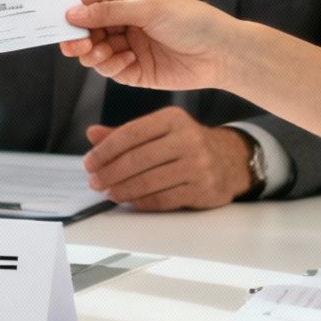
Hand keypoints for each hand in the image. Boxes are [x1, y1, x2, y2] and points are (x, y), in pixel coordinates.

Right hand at [60, 0, 236, 91]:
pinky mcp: (134, 70)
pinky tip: (125, 61)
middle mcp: (124, 20)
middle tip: (71, 45)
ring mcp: (128, 45)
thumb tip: (71, 14)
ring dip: (93, 53)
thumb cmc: (190, 20)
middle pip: (87, 29)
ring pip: (94, 51)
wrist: (220, 53)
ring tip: (101, 53)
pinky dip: (112, 66)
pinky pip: (110, 69)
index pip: (89, 1)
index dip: (71, 10)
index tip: (56, 20)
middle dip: (78, 37)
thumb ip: (107, 11)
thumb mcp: (147, 8)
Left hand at [82, 108, 254, 209]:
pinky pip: (164, 199)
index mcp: (173, 119)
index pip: (130, 133)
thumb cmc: (188, 144)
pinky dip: (142, 202)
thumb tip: (92, 134)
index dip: (105, 150)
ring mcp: (197, 165)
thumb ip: (126, 133)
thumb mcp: (160, 130)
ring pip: (149, 181)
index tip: (89, 162)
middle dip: (110, 173)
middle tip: (95, 181)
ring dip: (122, 190)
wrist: (231, 160)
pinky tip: (130, 200)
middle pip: (137, 159)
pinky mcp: (202, 189)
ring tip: (109, 192)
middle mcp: (187, 139)